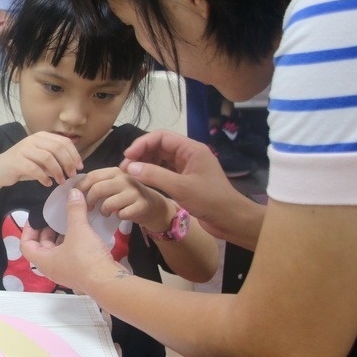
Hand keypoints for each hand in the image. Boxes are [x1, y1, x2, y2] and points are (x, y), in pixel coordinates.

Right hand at [0, 130, 83, 187]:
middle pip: (57, 148)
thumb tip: (75, 164)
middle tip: (72, 175)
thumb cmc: (23, 165)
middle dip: (68, 163)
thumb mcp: (41, 159)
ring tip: (61, 181)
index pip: (64, 141)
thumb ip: (56, 158)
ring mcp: (24, 149)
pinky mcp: (17, 161)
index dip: (74, 154)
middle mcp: (33, 139)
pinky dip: (44, 177)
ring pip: (48, 158)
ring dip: (58, 171)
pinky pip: (35, 169)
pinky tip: (47, 184)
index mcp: (41, 136)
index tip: (79, 167)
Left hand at [20, 188, 130, 293]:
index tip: (36, 217)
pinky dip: (72, 243)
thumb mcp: (78, 230)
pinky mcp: (79, 273)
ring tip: (68, 222)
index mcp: (44, 260)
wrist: (108, 281)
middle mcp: (51, 268)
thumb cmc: (86, 258)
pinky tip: (82, 232)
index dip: (28, 230)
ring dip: (61, 237)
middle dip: (46, 231)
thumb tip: (72, 193)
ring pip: (57, 251)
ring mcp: (65, 272)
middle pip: (41, 247)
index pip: (26, 245)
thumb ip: (74, 210)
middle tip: (53, 217)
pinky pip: (70, 255)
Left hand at [75, 167, 174, 232]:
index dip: (80, 188)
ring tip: (105, 213)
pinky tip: (120, 215)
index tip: (75, 198)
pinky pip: (121, 214)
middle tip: (89, 209)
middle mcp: (125, 178)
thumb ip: (96, 185)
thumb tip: (73, 192)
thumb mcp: (112, 186)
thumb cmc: (127, 196)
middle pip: (97, 189)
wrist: (153, 206)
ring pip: (108, 203)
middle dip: (89, 201)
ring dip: (103, 210)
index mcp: (114, 172)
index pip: (92, 176)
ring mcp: (134, 192)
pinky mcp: (141, 206)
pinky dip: (117, 217)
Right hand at [120, 130, 261, 244]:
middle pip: (160, 146)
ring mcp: (187, 167)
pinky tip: (142, 180)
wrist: (231, 220)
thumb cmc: (209, 200)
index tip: (127, 157)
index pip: (161, 137)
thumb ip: (154, 175)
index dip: (142, 144)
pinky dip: (152, 173)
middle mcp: (189, 154)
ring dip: (145, 164)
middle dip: (141, 154)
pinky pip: (165, 171)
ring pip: (161, 159)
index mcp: (191, 149)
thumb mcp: (180, 187)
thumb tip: (129, 167)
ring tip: (130, 174)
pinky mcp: (186, 180)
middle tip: (125, 168)